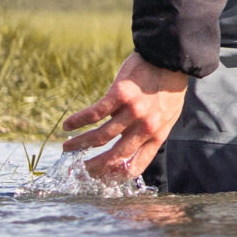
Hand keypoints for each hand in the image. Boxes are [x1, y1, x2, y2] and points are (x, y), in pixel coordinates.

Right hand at [61, 54, 190, 181]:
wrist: (170, 59)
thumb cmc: (167, 89)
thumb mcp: (167, 116)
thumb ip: (149, 133)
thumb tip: (127, 151)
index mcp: (158, 135)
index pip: (135, 166)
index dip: (114, 176)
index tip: (99, 178)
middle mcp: (146, 127)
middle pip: (114, 156)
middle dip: (92, 167)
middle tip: (77, 169)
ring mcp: (133, 112)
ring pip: (100, 137)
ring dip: (80, 144)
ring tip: (67, 148)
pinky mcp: (121, 95)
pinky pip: (94, 114)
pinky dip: (78, 121)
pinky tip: (67, 125)